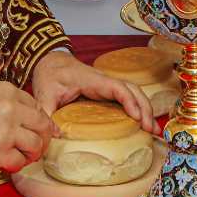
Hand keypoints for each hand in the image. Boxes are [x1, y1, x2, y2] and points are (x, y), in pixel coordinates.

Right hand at [0, 80, 60, 171]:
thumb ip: (10, 103)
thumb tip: (32, 120)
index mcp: (9, 91)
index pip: (37, 107)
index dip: (41, 122)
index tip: (40, 131)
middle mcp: (12, 108)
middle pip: (43, 125)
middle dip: (44, 138)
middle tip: (37, 146)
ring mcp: (7, 130)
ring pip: (36, 145)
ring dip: (32, 154)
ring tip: (23, 156)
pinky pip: (20, 162)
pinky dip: (17, 165)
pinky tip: (9, 163)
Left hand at [29, 50, 157, 133]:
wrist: (50, 62)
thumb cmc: (49, 75)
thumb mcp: (44, 94)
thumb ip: (46, 113)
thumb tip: (54, 135)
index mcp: (92, 80)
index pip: (117, 87)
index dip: (129, 101)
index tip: (136, 117)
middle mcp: (104, 80)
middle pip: (133, 89)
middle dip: (145, 108)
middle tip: (151, 129)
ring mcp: (107, 85)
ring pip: (134, 92)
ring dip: (146, 108)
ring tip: (153, 129)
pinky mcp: (107, 90)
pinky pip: (128, 96)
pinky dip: (138, 108)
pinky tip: (143, 122)